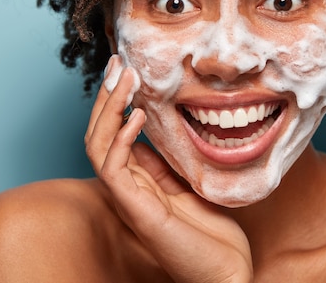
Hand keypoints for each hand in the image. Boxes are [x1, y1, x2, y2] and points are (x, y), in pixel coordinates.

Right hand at [85, 56, 252, 282]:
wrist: (226, 273)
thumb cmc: (213, 234)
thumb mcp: (191, 185)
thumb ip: (170, 161)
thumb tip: (159, 130)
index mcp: (141, 180)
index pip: (115, 134)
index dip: (117, 101)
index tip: (128, 70)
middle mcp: (129, 187)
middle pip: (100, 134)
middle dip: (108, 97)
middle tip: (118, 63)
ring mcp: (130, 199)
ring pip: (98, 146)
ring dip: (109, 109)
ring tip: (124, 78)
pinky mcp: (137, 211)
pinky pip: (114, 169)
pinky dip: (121, 139)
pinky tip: (138, 116)